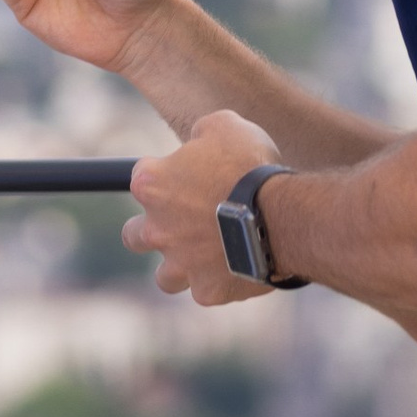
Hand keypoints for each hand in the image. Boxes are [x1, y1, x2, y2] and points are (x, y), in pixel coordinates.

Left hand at [125, 111, 280, 304]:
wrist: (282, 216)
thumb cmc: (252, 166)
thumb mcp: (225, 125)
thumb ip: (202, 132)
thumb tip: (201, 137)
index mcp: (152, 185)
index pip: (141, 178)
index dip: (166, 176)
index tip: (188, 177)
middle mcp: (157, 229)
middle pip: (134, 236)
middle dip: (152, 230)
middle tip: (182, 223)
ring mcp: (181, 265)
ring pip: (165, 277)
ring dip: (181, 266)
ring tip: (207, 256)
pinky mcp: (208, 291)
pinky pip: (208, 290)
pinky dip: (221, 281)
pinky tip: (240, 267)